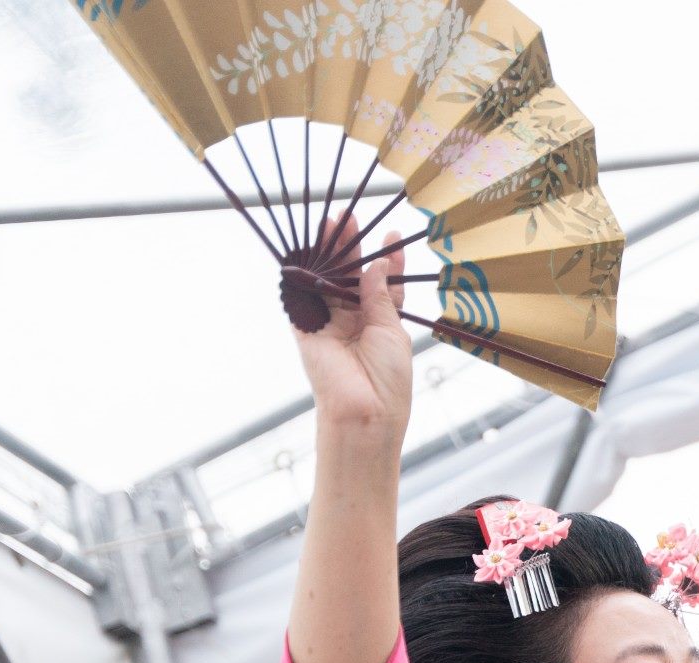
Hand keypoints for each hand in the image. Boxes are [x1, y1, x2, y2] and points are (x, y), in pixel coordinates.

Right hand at [294, 216, 410, 436]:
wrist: (365, 411)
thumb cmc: (387, 379)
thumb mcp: (391, 331)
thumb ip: (381, 296)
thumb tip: (378, 263)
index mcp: (379, 322)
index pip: (382, 283)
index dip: (387, 260)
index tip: (392, 234)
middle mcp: (352, 319)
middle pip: (350, 275)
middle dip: (351, 246)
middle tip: (350, 216)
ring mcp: (328, 321)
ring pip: (328, 279)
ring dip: (330, 251)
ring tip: (334, 221)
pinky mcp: (306, 325)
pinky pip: (305, 292)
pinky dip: (307, 270)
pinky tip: (311, 244)